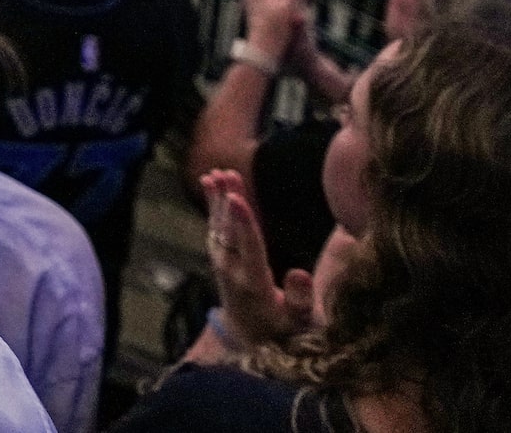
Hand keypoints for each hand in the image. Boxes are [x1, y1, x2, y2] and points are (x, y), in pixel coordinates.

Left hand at [201, 169, 313, 351]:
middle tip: (228, 174)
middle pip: (229, 231)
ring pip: (218, 226)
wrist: (247, 337)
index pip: (249, 248)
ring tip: (217, 173)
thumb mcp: (299, 322)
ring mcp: (222, 263)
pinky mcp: (218, 257)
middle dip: (228, 201)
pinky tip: (210, 183)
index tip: (236, 198)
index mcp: (254, 284)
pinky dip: (212, 204)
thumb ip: (301, 299)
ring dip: (217, 198)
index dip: (243, 222)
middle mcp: (232, 271)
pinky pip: (213, 226)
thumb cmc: (282, 329)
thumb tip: (300, 273)